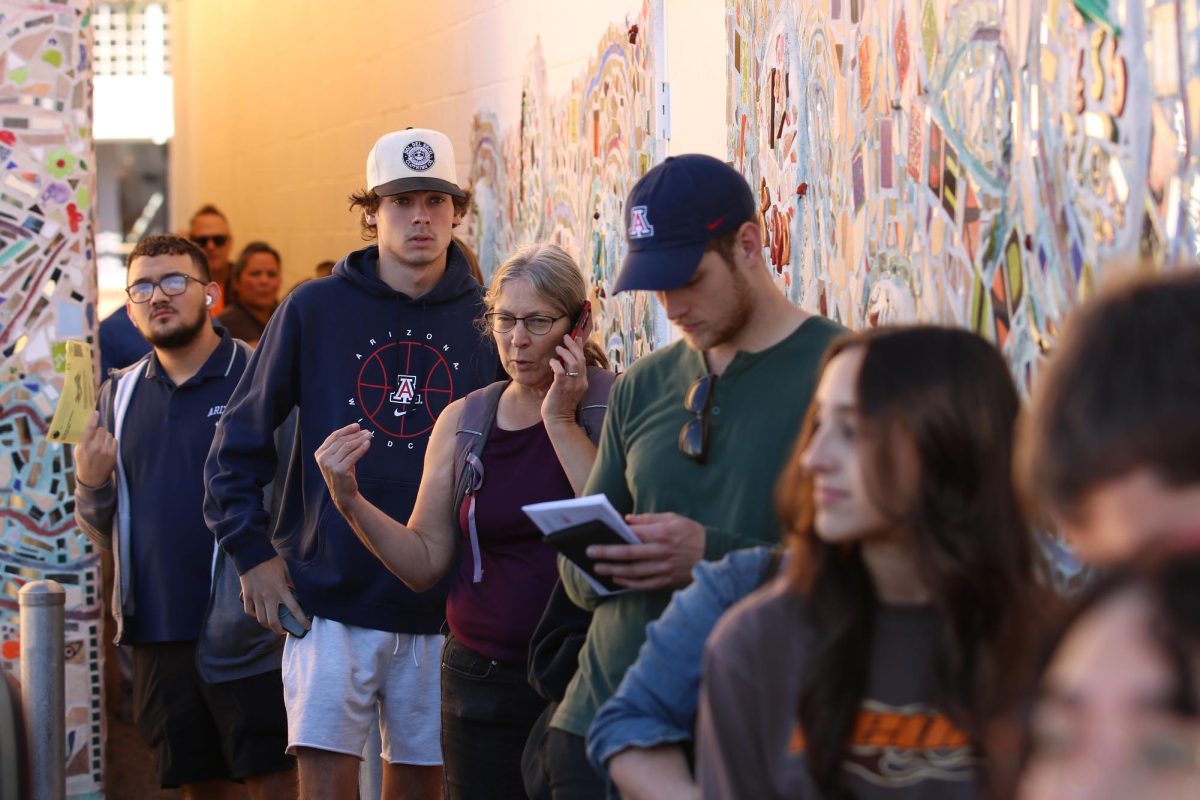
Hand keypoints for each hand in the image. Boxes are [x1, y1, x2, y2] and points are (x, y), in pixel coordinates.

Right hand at [74, 411, 116, 487]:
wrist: (92, 478)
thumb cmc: (83, 461)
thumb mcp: (78, 451)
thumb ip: (82, 439)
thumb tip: (88, 425)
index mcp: (84, 446)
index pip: (89, 429)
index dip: (93, 419)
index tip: (96, 413)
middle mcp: (95, 448)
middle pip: (102, 430)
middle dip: (99, 431)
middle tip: (96, 436)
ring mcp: (106, 451)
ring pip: (109, 434)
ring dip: (105, 436)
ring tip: (100, 444)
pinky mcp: (113, 454)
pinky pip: (114, 440)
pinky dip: (111, 442)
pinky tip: (106, 447)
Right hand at [239, 555, 307, 634]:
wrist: (252, 555)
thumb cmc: (271, 561)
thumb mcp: (286, 570)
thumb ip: (292, 582)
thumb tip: (298, 592)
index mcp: (281, 589)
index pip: (294, 609)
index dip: (301, 620)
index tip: (306, 627)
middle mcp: (268, 596)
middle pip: (273, 621)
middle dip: (279, 630)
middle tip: (283, 631)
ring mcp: (256, 597)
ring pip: (260, 619)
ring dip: (266, 625)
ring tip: (271, 625)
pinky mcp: (247, 595)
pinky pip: (249, 611)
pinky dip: (254, 614)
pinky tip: (258, 613)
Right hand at [315, 423, 372, 512]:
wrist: (344, 494)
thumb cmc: (343, 473)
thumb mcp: (340, 457)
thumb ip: (344, 444)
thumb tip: (356, 427)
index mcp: (320, 453)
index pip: (334, 436)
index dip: (346, 430)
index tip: (357, 426)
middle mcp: (323, 458)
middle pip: (342, 441)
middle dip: (356, 434)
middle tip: (368, 431)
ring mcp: (330, 464)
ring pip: (348, 446)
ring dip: (360, 439)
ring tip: (370, 436)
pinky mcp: (339, 470)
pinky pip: (353, 455)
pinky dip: (362, 448)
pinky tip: (368, 444)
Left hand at [541, 332, 587, 425]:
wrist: (559, 420)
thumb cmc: (561, 404)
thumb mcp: (569, 388)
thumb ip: (570, 375)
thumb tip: (566, 363)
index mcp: (583, 382)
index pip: (583, 360)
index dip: (580, 347)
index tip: (576, 337)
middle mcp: (580, 382)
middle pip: (580, 359)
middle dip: (573, 346)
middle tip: (566, 337)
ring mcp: (571, 385)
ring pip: (573, 363)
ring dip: (565, 353)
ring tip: (558, 348)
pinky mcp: (561, 387)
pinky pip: (561, 372)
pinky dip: (557, 364)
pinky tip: (552, 361)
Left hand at [587, 512, 705, 589]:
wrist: (713, 553)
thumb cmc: (691, 532)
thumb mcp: (673, 518)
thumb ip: (648, 519)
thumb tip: (627, 520)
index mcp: (663, 534)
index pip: (633, 536)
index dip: (614, 538)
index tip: (598, 538)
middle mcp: (662, 552)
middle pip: (629, 555)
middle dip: (607, 555)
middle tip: (590, 554)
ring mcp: (664, 569)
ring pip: (634, 572)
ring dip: (614, 571)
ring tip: (598, 568)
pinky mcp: (667, 581)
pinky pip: (644, 584)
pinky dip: (629, 583)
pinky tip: (617, 579)